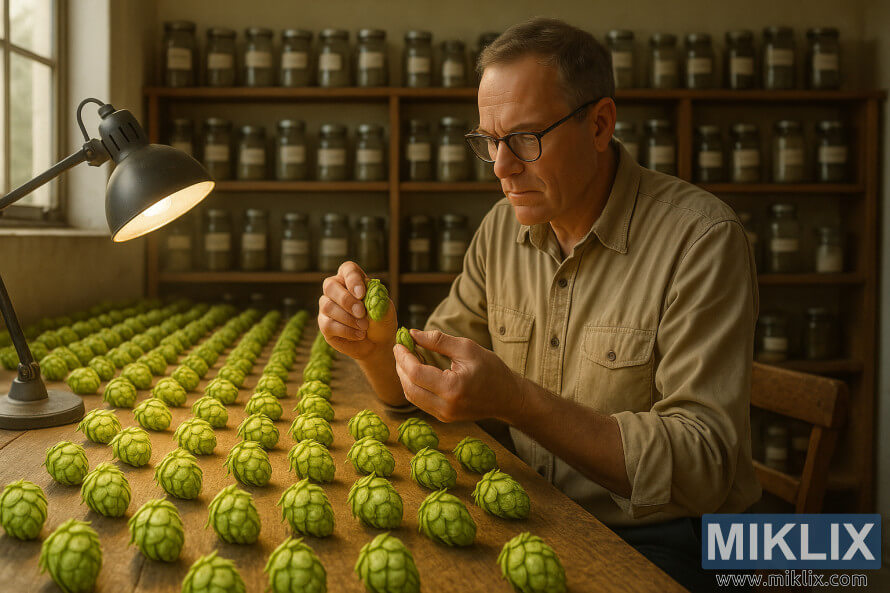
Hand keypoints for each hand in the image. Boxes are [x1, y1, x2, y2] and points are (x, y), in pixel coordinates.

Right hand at [318, 261, 396, 360]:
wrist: (378, 342)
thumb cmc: (381, 320)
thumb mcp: (385, 309)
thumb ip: (377, 300)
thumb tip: (365, 297)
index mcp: (352, 279)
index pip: (347, 269)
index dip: (353, 279)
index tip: (362, 294)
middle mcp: (336, 289)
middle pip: (330, 285)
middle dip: (346, 300)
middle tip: (361, 313)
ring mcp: (327, 306)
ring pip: (328, 306)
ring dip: (348, 318)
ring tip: (364, 326)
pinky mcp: (324, 324)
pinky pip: (328, 324)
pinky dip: (346, 330)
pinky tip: (359, 334)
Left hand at [392, 329, 521, 422]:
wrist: (508, 398)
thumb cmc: (491, 369)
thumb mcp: (467, 348)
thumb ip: (438, 341)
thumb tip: (413, 334)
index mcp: (452, 388)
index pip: (416, 373)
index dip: (404, 357)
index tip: (399, 343)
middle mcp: (445, 406)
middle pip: (409, 387)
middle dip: (401, 366)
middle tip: (400, 348)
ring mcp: (444, 415)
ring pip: (412, 396)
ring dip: (405, 377)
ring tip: (407, 358)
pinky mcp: (444, 417)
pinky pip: (420, 401)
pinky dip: (414, 386)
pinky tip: (417, 371)